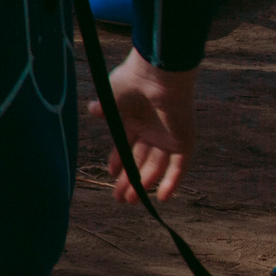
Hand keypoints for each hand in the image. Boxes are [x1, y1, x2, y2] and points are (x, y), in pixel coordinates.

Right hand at [92, 50, 195, 203]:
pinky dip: (172, 182)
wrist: (157, 75)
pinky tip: (161, 197)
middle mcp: (153, 131)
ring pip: (157, 167)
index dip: (119, 162)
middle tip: (120, 198)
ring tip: (131, 200)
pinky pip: (179, 166)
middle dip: (130, 180)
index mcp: (135, 121)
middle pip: (141, 161)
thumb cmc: (132, 82)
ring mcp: (169, 137)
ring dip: (145, 184)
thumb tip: (91, 109)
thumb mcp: (111, 98)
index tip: (111, 175)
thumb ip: (104, 109)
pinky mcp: (184, 141)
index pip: (126, 146)